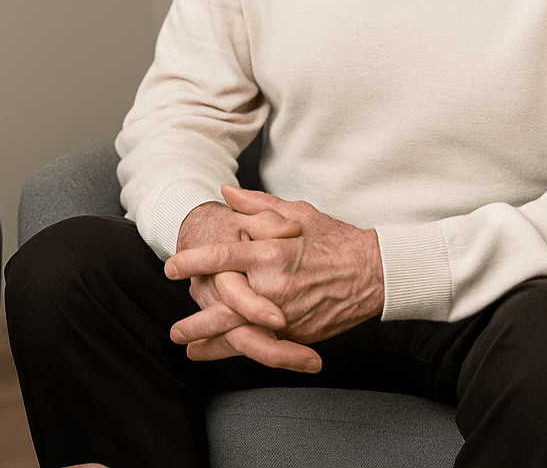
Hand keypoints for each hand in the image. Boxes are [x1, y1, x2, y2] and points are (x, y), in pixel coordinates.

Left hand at [166, 187, 383, 370]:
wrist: (375, 272)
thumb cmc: (333, 238)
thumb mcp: (296, 212)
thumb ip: (256, 205)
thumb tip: (224, 191)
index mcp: (271, 252)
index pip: (221, 257)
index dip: (193, 262)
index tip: (171, 267)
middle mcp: (275, 285)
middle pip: (224, 305)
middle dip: (196, 318)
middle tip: (173, 329)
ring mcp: (287, 312)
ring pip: (240, 331)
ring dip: (211, 341)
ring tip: (188, 348)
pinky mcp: (299, 331)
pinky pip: (263, 344)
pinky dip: (239, 351)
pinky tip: (222, 356)